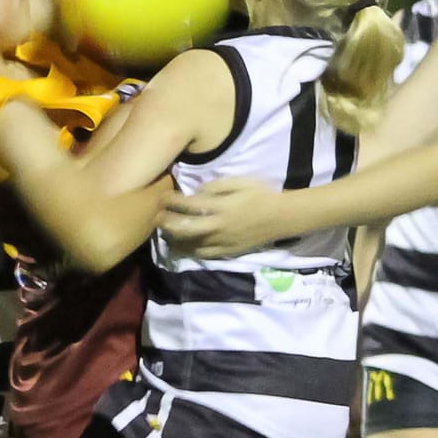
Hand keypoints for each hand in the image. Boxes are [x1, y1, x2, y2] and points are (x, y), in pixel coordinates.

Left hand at [161, 177, 284, 255]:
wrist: (281, 218)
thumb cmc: (260, 195)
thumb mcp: (239, 182)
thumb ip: (216, 186)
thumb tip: (196, 193)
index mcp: (221, 207)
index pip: (189, 205)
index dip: (172, 201)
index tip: (162, 197)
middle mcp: (218, 227)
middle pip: (185, 229)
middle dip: (166, 223)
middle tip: (156, 217)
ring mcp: (222, 242)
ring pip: (191, 245)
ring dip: (174, 240)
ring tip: (164, 233)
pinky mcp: (227, 252)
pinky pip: (204, 255)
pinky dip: (190, 251)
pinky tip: (182, 247)